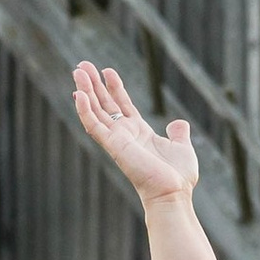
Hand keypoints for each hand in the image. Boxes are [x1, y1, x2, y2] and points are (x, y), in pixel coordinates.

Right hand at [72, 59, 200, 206]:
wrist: (173, 193)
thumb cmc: (178, 177)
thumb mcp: (182, 148)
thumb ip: (178, 134)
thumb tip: (178, 123)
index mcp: (139, 133)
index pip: (122, 105)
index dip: (114, 87)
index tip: (107, 71)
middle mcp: (125, 135)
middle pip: (105, 104)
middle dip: (94, 84)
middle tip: (82, 66)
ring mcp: (117, 140)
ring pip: (95, 111)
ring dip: (85, 91)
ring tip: (78, 71)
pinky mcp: (113, 146)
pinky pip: (94, 126)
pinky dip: (85, 110)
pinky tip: (78, 94)